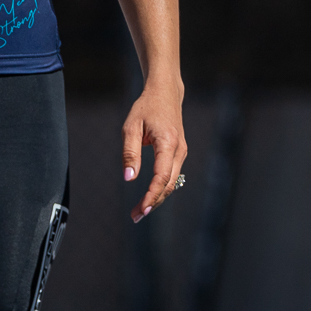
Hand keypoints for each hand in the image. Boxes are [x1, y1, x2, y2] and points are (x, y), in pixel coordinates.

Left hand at [122, 79, 187, 221]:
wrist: (166, 93)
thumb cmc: (146, 108)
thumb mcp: (130, 127)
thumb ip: (129, 153)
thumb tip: (129, 179)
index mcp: (168, 143)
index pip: (162, 176)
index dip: (151, 195)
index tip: (140, 209)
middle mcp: (179, 150)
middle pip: (169, 184)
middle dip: (153, 202)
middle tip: (135, 217)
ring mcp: (182, 152)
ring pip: (172, 182)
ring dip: (157, 197)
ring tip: (139, 210)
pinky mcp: (179, 152)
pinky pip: (172, 175)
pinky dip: (161, 188)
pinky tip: (149, 196)